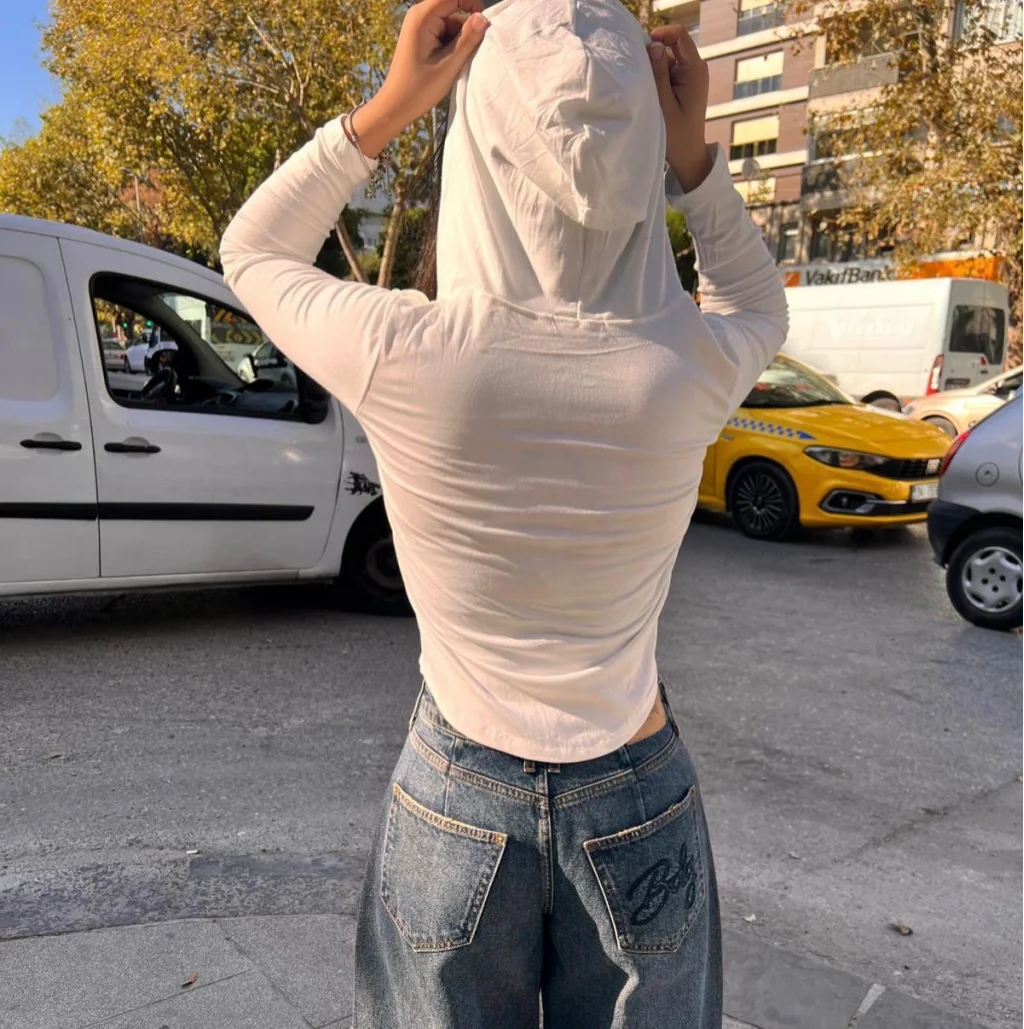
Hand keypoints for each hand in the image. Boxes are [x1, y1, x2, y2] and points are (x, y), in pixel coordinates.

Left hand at [353, 0, 489, 158]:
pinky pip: (444, 33)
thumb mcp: (448, 65)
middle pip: (453, 9)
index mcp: (422, 17)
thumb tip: (483, 18)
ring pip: (451, 24)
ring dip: (459, 41)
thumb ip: (467, 39)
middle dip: (465, 29)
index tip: (484, 24)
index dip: (471, 3)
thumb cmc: (419, 89)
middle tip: (466, 54)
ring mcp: (420, 26)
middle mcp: (419, 16)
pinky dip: (452, 46)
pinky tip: (449, 64)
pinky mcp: (422, 37)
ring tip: (454, 64)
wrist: (396, 106)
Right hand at [648, 26, 712, 191]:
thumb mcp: (663, 104)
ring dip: (654, 70)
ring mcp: (690, 76)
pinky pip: (668, 70)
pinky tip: (652, 95)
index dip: (660, 36)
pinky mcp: (684, 83)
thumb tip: (653, 46)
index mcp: (695, 71)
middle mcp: (696, 69)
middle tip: (642, 78)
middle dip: (654, 57)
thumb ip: (659, 74)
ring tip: (649, 92)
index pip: (679, 36)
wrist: (688, 155)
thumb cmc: (677, 136)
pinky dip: (657, 78)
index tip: (642, 50)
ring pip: (667, 58)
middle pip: (671, 46)